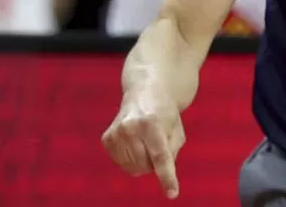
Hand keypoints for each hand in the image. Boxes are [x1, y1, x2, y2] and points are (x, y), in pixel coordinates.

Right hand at [102, 77, 186, 198]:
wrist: (144, 92)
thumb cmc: (165, 115)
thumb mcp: (177, 131)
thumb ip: (171, 153)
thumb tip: (157, 171)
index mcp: (152, 123)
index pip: (161, 156)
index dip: (167, 177)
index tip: (172, 193)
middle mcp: (131, 127)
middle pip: (146, 166)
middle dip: (155, 163)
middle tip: (158, 144)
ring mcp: (116, 133)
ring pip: (134, 168)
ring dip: (143, 161)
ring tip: (146, 140)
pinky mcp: (107, 139)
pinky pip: (122, 164)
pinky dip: (132, 159)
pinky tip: (134, 142)